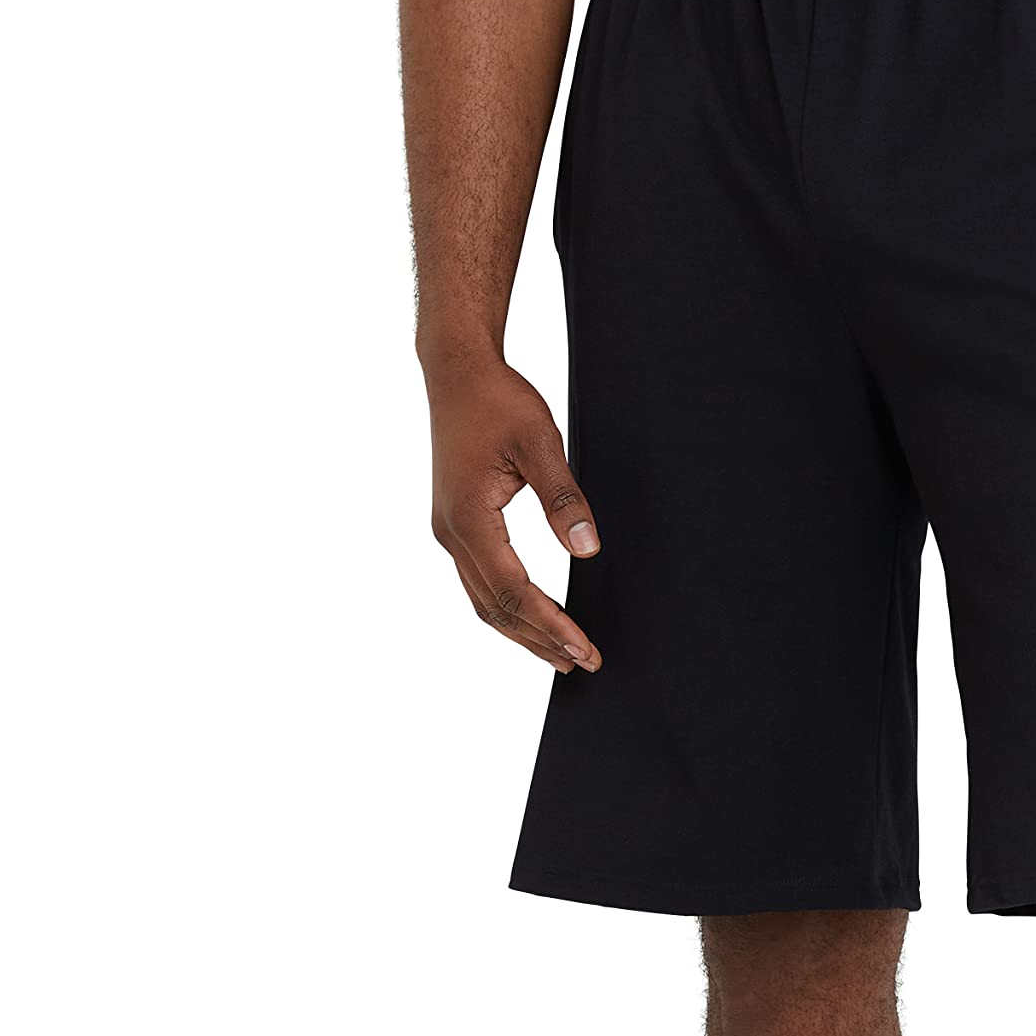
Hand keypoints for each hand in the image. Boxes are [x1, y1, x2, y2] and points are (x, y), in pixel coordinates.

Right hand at [424, 357, 601, 674]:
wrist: (456, 373)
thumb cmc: (497, 400)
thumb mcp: (540, 442)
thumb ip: (564, 499)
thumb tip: (587, 549)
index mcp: (470, 518)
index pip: (514, 590)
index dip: (551, 624)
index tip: (583, 648)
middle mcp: (451, 533)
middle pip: (496, 608)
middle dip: (540, 640)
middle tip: (582, 663)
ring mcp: (448, 531)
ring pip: (483, 601)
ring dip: (522, 632)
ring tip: (560, 656)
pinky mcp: (454, 525)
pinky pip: (479, 582)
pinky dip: (506, 608)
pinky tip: (531, 619)